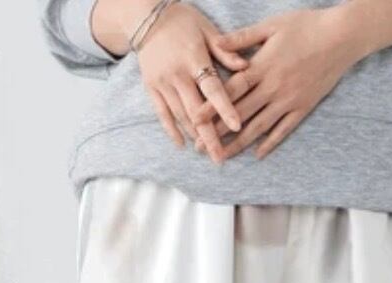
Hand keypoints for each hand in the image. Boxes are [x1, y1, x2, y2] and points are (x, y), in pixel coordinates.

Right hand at [90, 1, 248, 160]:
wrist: (145, 15)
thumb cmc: (183, 21)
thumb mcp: (206, 29)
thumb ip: (225, 50)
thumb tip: (246, 66)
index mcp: (194, 58)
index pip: (213, 88)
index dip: (225, 109)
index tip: (237, 127)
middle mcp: (177, 73)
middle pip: (196, 111)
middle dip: (210, 137)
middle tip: (221, 158)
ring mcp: (162, 82)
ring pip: (180, 116)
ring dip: (195, 137)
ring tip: (208, 153)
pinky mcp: (150, 87)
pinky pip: (162, 114)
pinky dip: (172, 130)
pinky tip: (182, 145)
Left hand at [205, 0, 391, 159]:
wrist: (340, 37)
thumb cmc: (305, 26)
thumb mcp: (271, 26)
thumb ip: (242, 38)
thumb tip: (216, 45)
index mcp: (262, 67)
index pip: (230, 91)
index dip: (211, 106)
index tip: (194, 119)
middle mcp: (273, 88)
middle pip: (240, 114)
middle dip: (219, 131)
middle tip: (201, 147)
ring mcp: (289, 101)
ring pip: (259, 127)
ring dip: (240, 144)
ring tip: (224, 156)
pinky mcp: (303, 108)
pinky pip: (284, 130)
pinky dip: (270, 143)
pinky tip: (257, 154)